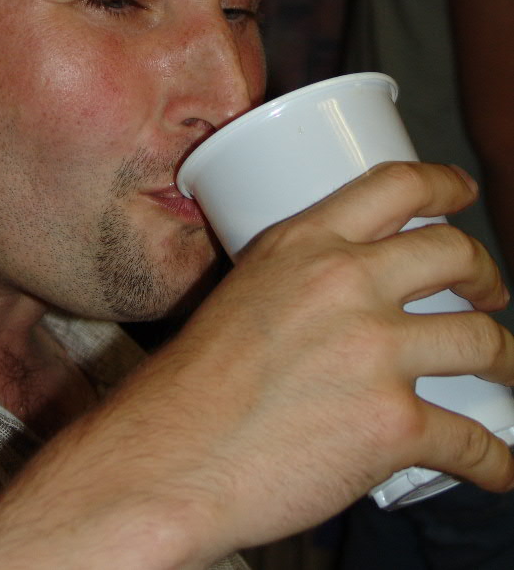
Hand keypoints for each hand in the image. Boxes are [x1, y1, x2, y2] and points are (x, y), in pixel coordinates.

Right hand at [0, 161, 513, 569]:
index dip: (443, 183)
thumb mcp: (239, 295)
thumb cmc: (189, 388)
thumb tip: (340, 303)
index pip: (395, 185)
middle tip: (488, 293)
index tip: (462, 193)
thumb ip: (294, 283)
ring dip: (506, 361)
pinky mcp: (392, 423)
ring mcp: (374, 351)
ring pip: (481, 341)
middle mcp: (345, 284)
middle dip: (487, 273)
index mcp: (302, 244)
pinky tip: (499, 466)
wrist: (169, 459)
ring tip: (503, 374)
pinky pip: (474, 441)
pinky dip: (497, 460)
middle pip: (453, 255)